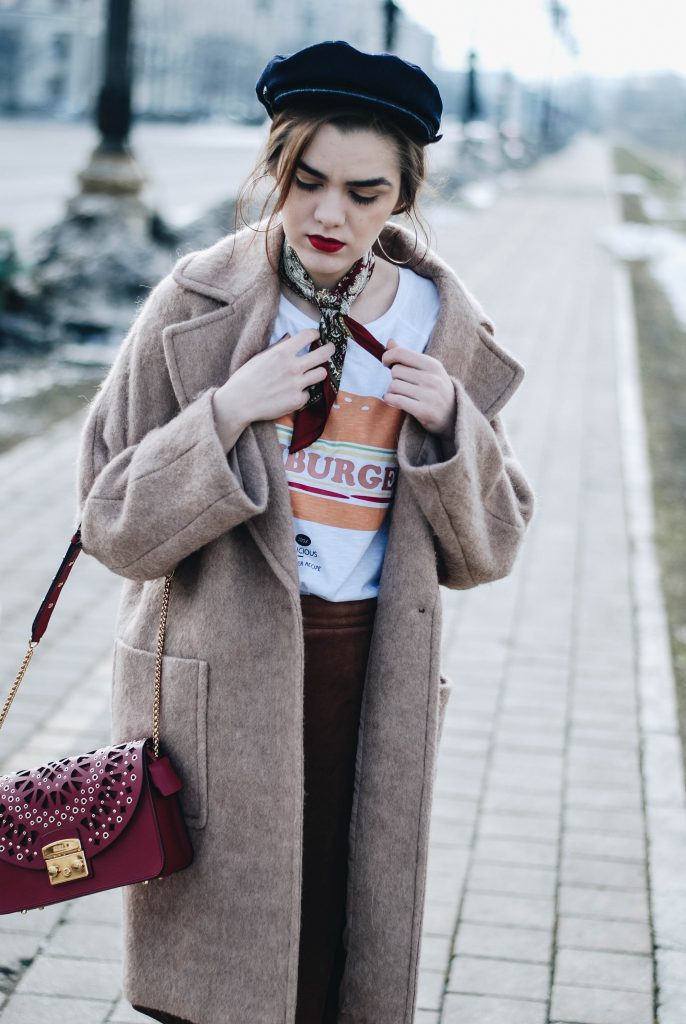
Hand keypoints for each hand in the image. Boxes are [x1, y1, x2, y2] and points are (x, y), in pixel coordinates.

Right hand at [211, 330, 333, 451]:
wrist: (239, 403)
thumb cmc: (245, 378)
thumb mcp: (260, 357)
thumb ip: (278, 347)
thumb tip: (290, 338)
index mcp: (282, 352)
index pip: (308, 335)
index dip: (315, 334)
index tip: (316, 336)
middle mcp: (293, 367)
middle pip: (323, 354)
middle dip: (329, 349)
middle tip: (330, 349)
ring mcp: (297, 384)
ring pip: (321, 374)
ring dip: (318, 372)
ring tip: (311, 374)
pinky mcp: (297, 400)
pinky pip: (308, 393)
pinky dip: (302, 393)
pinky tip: (291, 394)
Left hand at [381, 339, 456, 439]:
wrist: (454, 416)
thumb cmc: (436, 390)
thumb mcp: (428, 370)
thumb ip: (407, 356)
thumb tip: (389, 341)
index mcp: (433, 365)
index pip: (402, 353)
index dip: (388, 356)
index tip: (386, 362)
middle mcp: (432, 378)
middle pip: (396, 371)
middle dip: (394, 377)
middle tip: (402, 384)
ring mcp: (429, 395)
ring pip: (394, 386)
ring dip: (391, 391)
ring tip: (400, 394)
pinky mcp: (424, 410)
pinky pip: (396, 400)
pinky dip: (390, 400)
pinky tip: (394, 401)